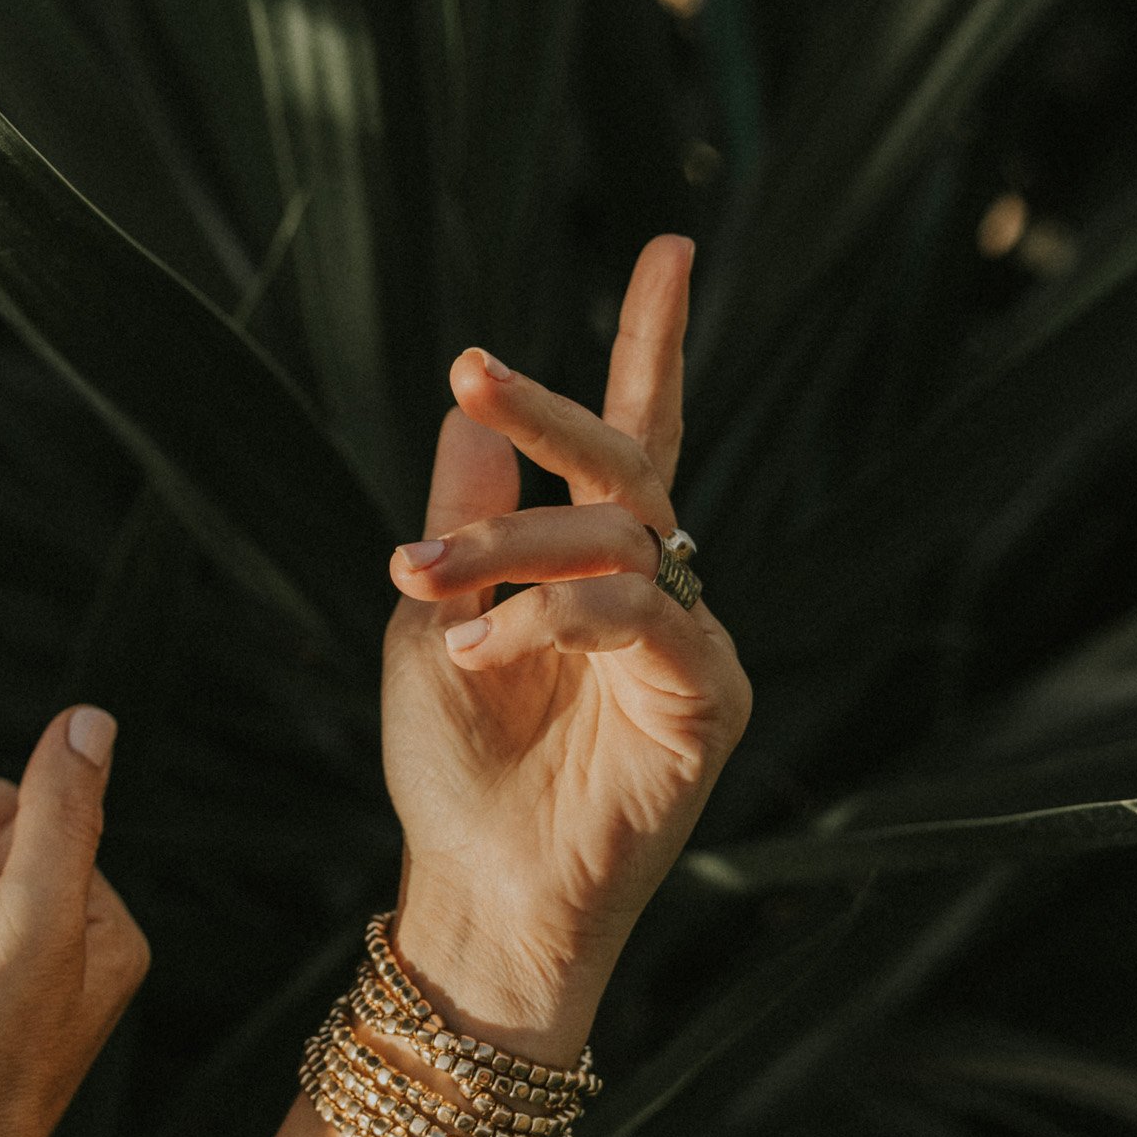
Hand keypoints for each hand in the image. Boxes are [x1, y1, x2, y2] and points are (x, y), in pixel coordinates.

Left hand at [382, 236, 749, 1057]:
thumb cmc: (454, 769)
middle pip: (626, 466)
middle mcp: (654, 591)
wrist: (475, 891)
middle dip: (552, 411)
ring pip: (618, 539)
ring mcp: (689, 643)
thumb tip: (472, 408)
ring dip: (512, 550)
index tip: (671, 246)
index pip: (633, 438)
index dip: (653, 345)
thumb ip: (466, 520)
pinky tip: (487, 652)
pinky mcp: (708, 700)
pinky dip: (552, 620)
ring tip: (428, 585)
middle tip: (479, 369)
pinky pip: (637, 617)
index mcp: (592, 567)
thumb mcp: (435, 621)